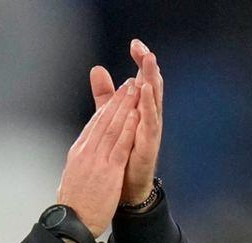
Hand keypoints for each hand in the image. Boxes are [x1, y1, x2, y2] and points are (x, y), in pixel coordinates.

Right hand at [56, 78, 140, 237]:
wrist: (71, 223)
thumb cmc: (73, 207)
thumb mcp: (72, 179)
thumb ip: (78, 166)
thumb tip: (78, 160)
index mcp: (77, 153)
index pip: (93, 125)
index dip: (106, 109)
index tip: (115, 96)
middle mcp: (85, 152)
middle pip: (103, 120)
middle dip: (117, 100)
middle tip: (128, 84)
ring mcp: (96, 160)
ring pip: (113, 127)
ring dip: (125, 106)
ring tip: (134, 89)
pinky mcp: (108, 171)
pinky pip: (120, 144)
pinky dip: (128, 128)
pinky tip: (135, 114)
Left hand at [89, 38, 162, 206]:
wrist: (124, 189)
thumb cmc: (121, 155)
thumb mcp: (110, 118)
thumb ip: (105, 95)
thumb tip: (97, 69)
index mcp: (139, 110)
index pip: (141, 80)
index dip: (140, 62)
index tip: (135, 44)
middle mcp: (147, 118)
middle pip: (151, 86)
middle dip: (149, 67)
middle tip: (145, 49)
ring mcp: (150, 131)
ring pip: (153, 101)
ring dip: (152, 81)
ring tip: (149, 63)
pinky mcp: (149, 145)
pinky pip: (150, 123)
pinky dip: (148, 106)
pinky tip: (145, 92)